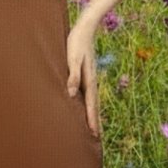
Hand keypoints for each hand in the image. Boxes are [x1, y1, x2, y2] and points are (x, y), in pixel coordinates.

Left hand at [65, 17, 100, 137]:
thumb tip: (70, 95)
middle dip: (96, 122)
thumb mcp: (73, 59)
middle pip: (94, 107)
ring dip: (93, 115)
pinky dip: (89, 105)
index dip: (92, 120)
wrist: (85, 29)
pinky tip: (86, 108)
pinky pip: (89, 95)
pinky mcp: (86, 76)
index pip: (91, 106)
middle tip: (97, 138)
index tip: (94, 134)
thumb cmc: (76, 43)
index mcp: (89, 81)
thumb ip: (73, 76)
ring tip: (94, 128)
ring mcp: (90, 79)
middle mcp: (92, 82)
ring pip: (92, 102)